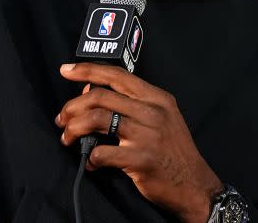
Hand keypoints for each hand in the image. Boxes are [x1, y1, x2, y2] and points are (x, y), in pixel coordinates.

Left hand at [55, 63, 223, 222]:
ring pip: (96, 120)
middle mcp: (152, 111)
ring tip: (69, 139)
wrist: (195, 185)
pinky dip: (91, 158)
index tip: (66, 71)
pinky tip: (92, 163)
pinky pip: (102, 152)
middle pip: (100, 96)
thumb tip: (91, 91)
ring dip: (74, 129)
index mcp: (157, 97)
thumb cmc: (174, 152)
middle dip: (72, 107)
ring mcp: (147, 135)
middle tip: (62, 119)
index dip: (87, 70)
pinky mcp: (141, 159)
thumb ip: (131, 103)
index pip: (116, 75)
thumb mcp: (161, 118)